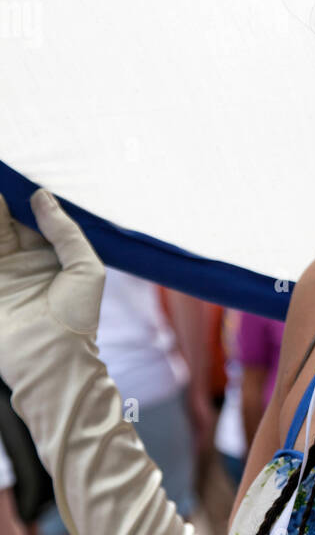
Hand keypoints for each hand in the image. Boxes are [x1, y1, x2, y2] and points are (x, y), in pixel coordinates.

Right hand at [0, 189, 104, 408]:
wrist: (52, 361)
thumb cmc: (78, 318)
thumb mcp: (86, 268)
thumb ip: (65, 231)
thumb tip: (42, 196)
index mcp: (53, 254)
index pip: (35, 216)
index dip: (25, 196)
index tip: (15, 173)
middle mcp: (24, 260)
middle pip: (6, 220)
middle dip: (2, 199)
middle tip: (2, 174)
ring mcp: (2, 272)